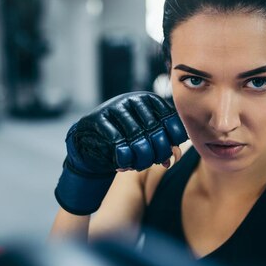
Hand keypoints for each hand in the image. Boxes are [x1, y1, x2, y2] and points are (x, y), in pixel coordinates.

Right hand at [55, 91, 187, 214]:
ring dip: (140, 159)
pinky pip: (117, 142)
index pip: (170, 120)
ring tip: (137, 166)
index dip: (174, 141)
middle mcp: (134, 99)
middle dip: (157, 153)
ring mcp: (115, 106)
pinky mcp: (99, 118)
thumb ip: (163, 144)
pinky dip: (123, 159)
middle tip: (154, 163)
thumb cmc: (126, 139)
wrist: (92, 138)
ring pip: (136, 137)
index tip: (169, 155)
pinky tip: (122, 166)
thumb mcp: (148, 138)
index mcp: (150, 100)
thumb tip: (171, 159)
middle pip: (155, 130)